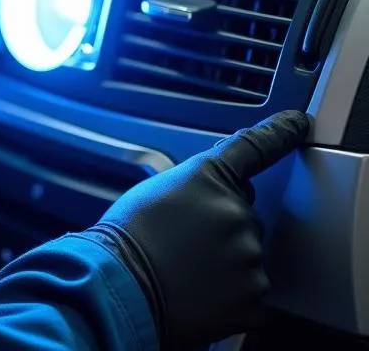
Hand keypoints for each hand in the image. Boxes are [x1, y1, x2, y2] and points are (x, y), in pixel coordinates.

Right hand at [86, 109, 309, 348]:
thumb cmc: (126, 238)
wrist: (121, 288)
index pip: (255, 147)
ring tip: (187, 271)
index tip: (299, 123)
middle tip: (186, 243)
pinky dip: (231, 297)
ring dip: (226, 264)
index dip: (281, 132)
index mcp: (210, 178)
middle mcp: (236, 213)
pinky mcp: (254, 298)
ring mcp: (249, 257)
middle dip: (223, 227)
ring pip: (248, 256)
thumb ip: (193, 188)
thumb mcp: (154, 191)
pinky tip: (199, 294)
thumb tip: (204, 199)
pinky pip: (250, 293)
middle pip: (244, 215)